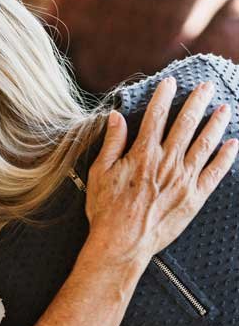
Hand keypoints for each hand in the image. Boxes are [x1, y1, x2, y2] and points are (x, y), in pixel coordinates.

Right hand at [86, 77, 237, 265]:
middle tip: (206, 86)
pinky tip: (233, 144)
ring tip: (225, 108)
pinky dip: (226, 157)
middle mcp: (167, 162)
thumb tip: (116, 116)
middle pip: (185, 124)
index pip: (156, 116)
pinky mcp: (194, 198)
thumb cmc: (107, 209)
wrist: (122, 243)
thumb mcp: (100, 172)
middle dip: (197, 102)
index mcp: (143, 154)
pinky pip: (215, 173)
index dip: (164, 96)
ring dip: (216, 123)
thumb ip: (112, 142)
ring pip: (205, 144)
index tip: (171, 82)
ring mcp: (184, 180)